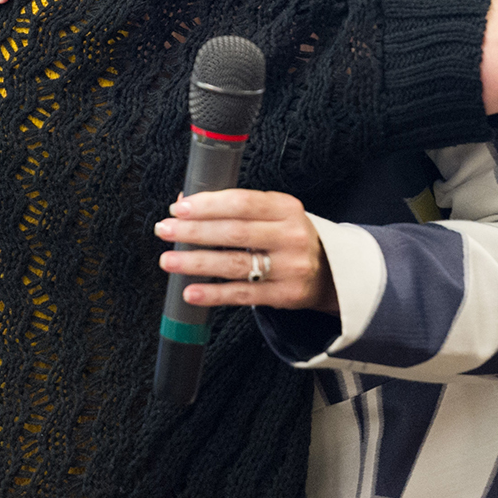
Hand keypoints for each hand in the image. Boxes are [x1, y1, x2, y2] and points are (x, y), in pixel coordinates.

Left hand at [154, 189, 337, 313]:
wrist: (332, 272)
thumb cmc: (289, 238)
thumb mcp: (272, 215)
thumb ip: (233, 208)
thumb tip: (184, 203)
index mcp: (286, 208)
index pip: (242, 202)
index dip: (207, 205)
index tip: (178, 209)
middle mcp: (291, 236)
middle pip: (234, 232)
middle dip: (194, 231)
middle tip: (165, 231)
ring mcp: (290, 267)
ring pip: (235, 264)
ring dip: (197, 262)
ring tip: (169, 261)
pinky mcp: (285, 295)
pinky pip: (243, 294)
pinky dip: (214, 294)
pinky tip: (191, 291)